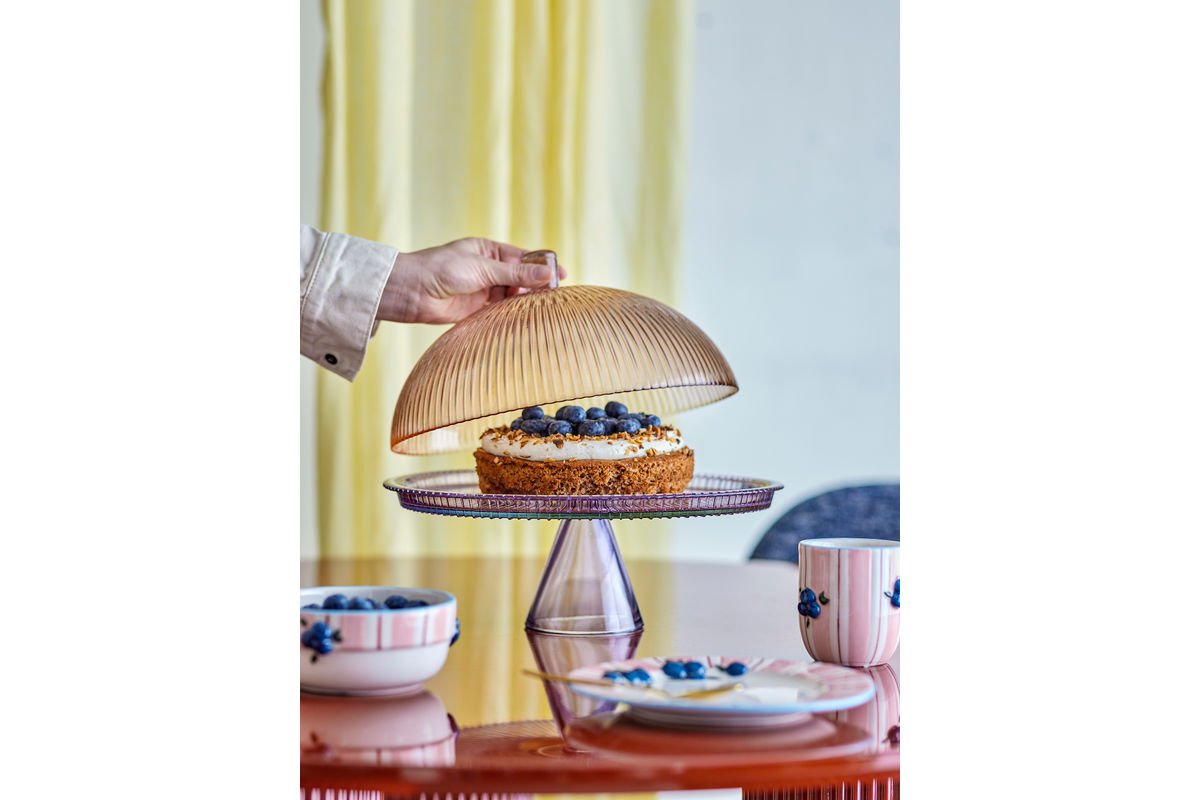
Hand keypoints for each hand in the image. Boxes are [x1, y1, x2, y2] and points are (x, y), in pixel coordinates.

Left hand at [378, 238, 565, 324]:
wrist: (411, 291)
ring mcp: (482, 289)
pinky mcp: (476, 309)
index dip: (542, 266)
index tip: (561, 274)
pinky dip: (512, 313)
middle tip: (554, 296)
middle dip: (536, 285)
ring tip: (542, 308)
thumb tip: (547, 274)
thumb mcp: (483, 268)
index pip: (522, 257)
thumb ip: (515, 274)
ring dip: (525, 300)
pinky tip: (524, 317)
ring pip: (511, 295)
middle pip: (519, 277)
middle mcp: (487, 269)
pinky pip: (500, 310)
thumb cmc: (442, 269)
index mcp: (488, 250)